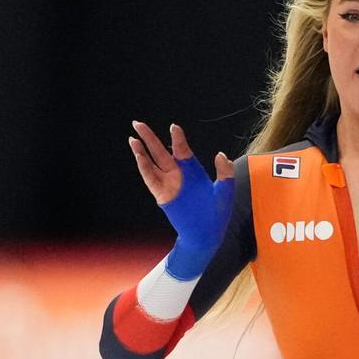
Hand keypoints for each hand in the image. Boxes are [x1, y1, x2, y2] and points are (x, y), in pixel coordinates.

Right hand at [129, 120, 235, 278]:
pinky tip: (139, 155)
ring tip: (132, 138)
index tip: (174, 127)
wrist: (207, 234)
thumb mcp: (225, 191)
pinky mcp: (162, 195)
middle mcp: (178, 175)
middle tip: (137, 123)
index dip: (177, 138)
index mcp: (193, 170)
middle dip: (149, 137)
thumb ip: (225, 172)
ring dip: (141, 151)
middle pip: (160, 152)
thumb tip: (220, 155)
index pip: (182, 149)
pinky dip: (144, 167)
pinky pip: (151, 179)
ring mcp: (169, 184)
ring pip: (151, 163)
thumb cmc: (217, 213)